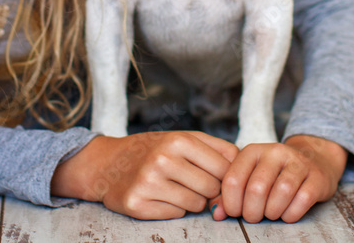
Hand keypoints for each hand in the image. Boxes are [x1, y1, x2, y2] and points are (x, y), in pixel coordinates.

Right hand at [51, 131, 238, 219]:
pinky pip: (175, 214)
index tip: (217, 177)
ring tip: (175, 188)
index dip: (225, 176)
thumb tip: (245, 167)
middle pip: (212, 188)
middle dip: (209, 190)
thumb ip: (217, 149)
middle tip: (193, 183)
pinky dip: (173, 209)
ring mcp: (149, 182)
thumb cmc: (153, 150)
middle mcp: (163, 159)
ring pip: (196, 205)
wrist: (108, 163)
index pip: (225, 167)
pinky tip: (161, 197)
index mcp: (178, 140)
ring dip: (192, 201)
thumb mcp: (183, 138)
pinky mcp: (137, 204)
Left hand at [209, 134, 346, 222]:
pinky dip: (291, 214)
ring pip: (281, 194)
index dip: (231, 203)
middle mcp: (275, 152)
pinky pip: (302, 200)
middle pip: (256, 189)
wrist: (313, 160)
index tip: (235, 211)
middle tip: (254, 216)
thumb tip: (216, 213)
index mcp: (253, 151)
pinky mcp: (317, 177)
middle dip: (252, 212)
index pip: (233, 179)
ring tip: (271, 213)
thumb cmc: (275, 174)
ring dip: (272, 213)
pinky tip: (287, 213)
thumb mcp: (250, 176)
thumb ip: (230, 193)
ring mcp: (298, 163)